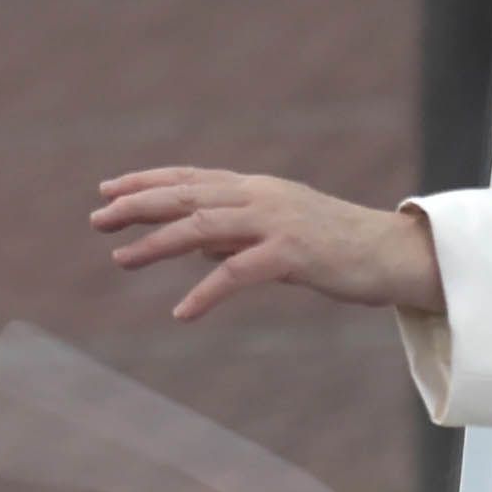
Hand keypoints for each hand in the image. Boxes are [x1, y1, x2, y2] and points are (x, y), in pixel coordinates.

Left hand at [92, 168, 442, 321]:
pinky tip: (182, 313)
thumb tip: (195, 248)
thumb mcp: (279, 238)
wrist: (394, 256)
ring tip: (122, 259)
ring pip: (203, 227)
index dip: (146, 181)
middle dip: (138, 205)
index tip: (108, 189)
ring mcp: (276, 222)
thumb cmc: (338, 249)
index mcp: (257, 189)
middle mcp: (261, 197)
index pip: (191, 178)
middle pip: (187, 196)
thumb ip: (237, 238)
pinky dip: (206, 293)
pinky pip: (237, 273)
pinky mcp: (292, 254)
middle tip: (97, 218)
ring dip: (158, 244)